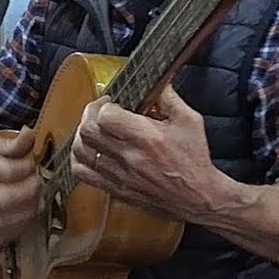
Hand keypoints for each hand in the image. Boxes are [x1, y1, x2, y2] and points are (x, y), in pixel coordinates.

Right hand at [0, 127, 42, 241]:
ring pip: (1, 221)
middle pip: (3, 199)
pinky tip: (27, 213)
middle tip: (38, 182)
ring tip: (36, 198)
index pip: (3, 171)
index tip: (32, 163)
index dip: (25, 168)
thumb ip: (10, 142)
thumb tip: (29, 135)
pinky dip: (19, 226)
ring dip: (27, 211)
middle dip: (29, 192)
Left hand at [70, 86, 219, 221]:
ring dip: (81, 135)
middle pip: (88, 132)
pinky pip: (83, 174)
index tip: (113, 102)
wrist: (198, 197)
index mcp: (146, 137)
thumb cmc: (195, 160)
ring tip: (92, 128)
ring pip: (80, 152)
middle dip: (89, 115)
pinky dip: (79, 159)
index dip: (105, 104)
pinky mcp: (116, 189)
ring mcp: (120, 175)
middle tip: (99, 111)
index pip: (106, 116)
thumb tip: (155, 81)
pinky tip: (89, 151)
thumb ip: (169, 98)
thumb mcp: (190, 121)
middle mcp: (129, 157)